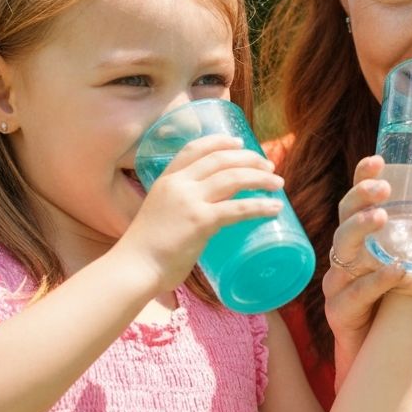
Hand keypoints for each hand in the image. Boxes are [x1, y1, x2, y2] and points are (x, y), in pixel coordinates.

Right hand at [117, 134, 284, 293]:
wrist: (133, 269)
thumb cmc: (146, 251)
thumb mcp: (160, 215)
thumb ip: (182, 209)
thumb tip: (207, 217)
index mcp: (166, 180)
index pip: (194, 149)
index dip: (220, 142)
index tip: (241, 142)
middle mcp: (178, 184)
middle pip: (221, 159)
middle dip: (250, 159)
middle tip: (269, 167)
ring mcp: (189, 201)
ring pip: (233, 178)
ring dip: (260, 179)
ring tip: (278, 184)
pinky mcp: (201, 221)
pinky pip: (238, 208)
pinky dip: (260, 206)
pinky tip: (275, 208)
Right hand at [324, 155, 411, 385]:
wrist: (386, 359)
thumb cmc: (410, 305)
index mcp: (367, 239)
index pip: (358, 201)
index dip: (363, 178)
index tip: (378, 159)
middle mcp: (349, 257)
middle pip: (345, 219)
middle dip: (360, 199)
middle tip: (384, 188)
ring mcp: (340, 284)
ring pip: (342, 253)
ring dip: (361, 232)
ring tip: (384, 218)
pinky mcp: (340, 313)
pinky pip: (353, 294)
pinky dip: (374, 281)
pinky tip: (395, 270)